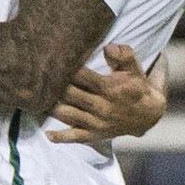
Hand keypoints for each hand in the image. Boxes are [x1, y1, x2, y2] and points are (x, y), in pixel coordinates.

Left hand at [46, 44, 164, 147]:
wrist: (149, 116)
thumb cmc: (138, 88)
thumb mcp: (136, 69)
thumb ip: (124, 56)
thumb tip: (108, 47)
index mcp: (110, 88)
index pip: (83, 76)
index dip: (67, 68)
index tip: (53, 59)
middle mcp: (101, 106)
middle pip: (71, 95)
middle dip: (54, 85)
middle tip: (36, 75)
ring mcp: (96, 122)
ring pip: (68, 115)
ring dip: (51, 107)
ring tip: (35, 98)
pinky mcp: (94, 134)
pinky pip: (75, 137)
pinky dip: (61, 137)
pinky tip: (47, 133)